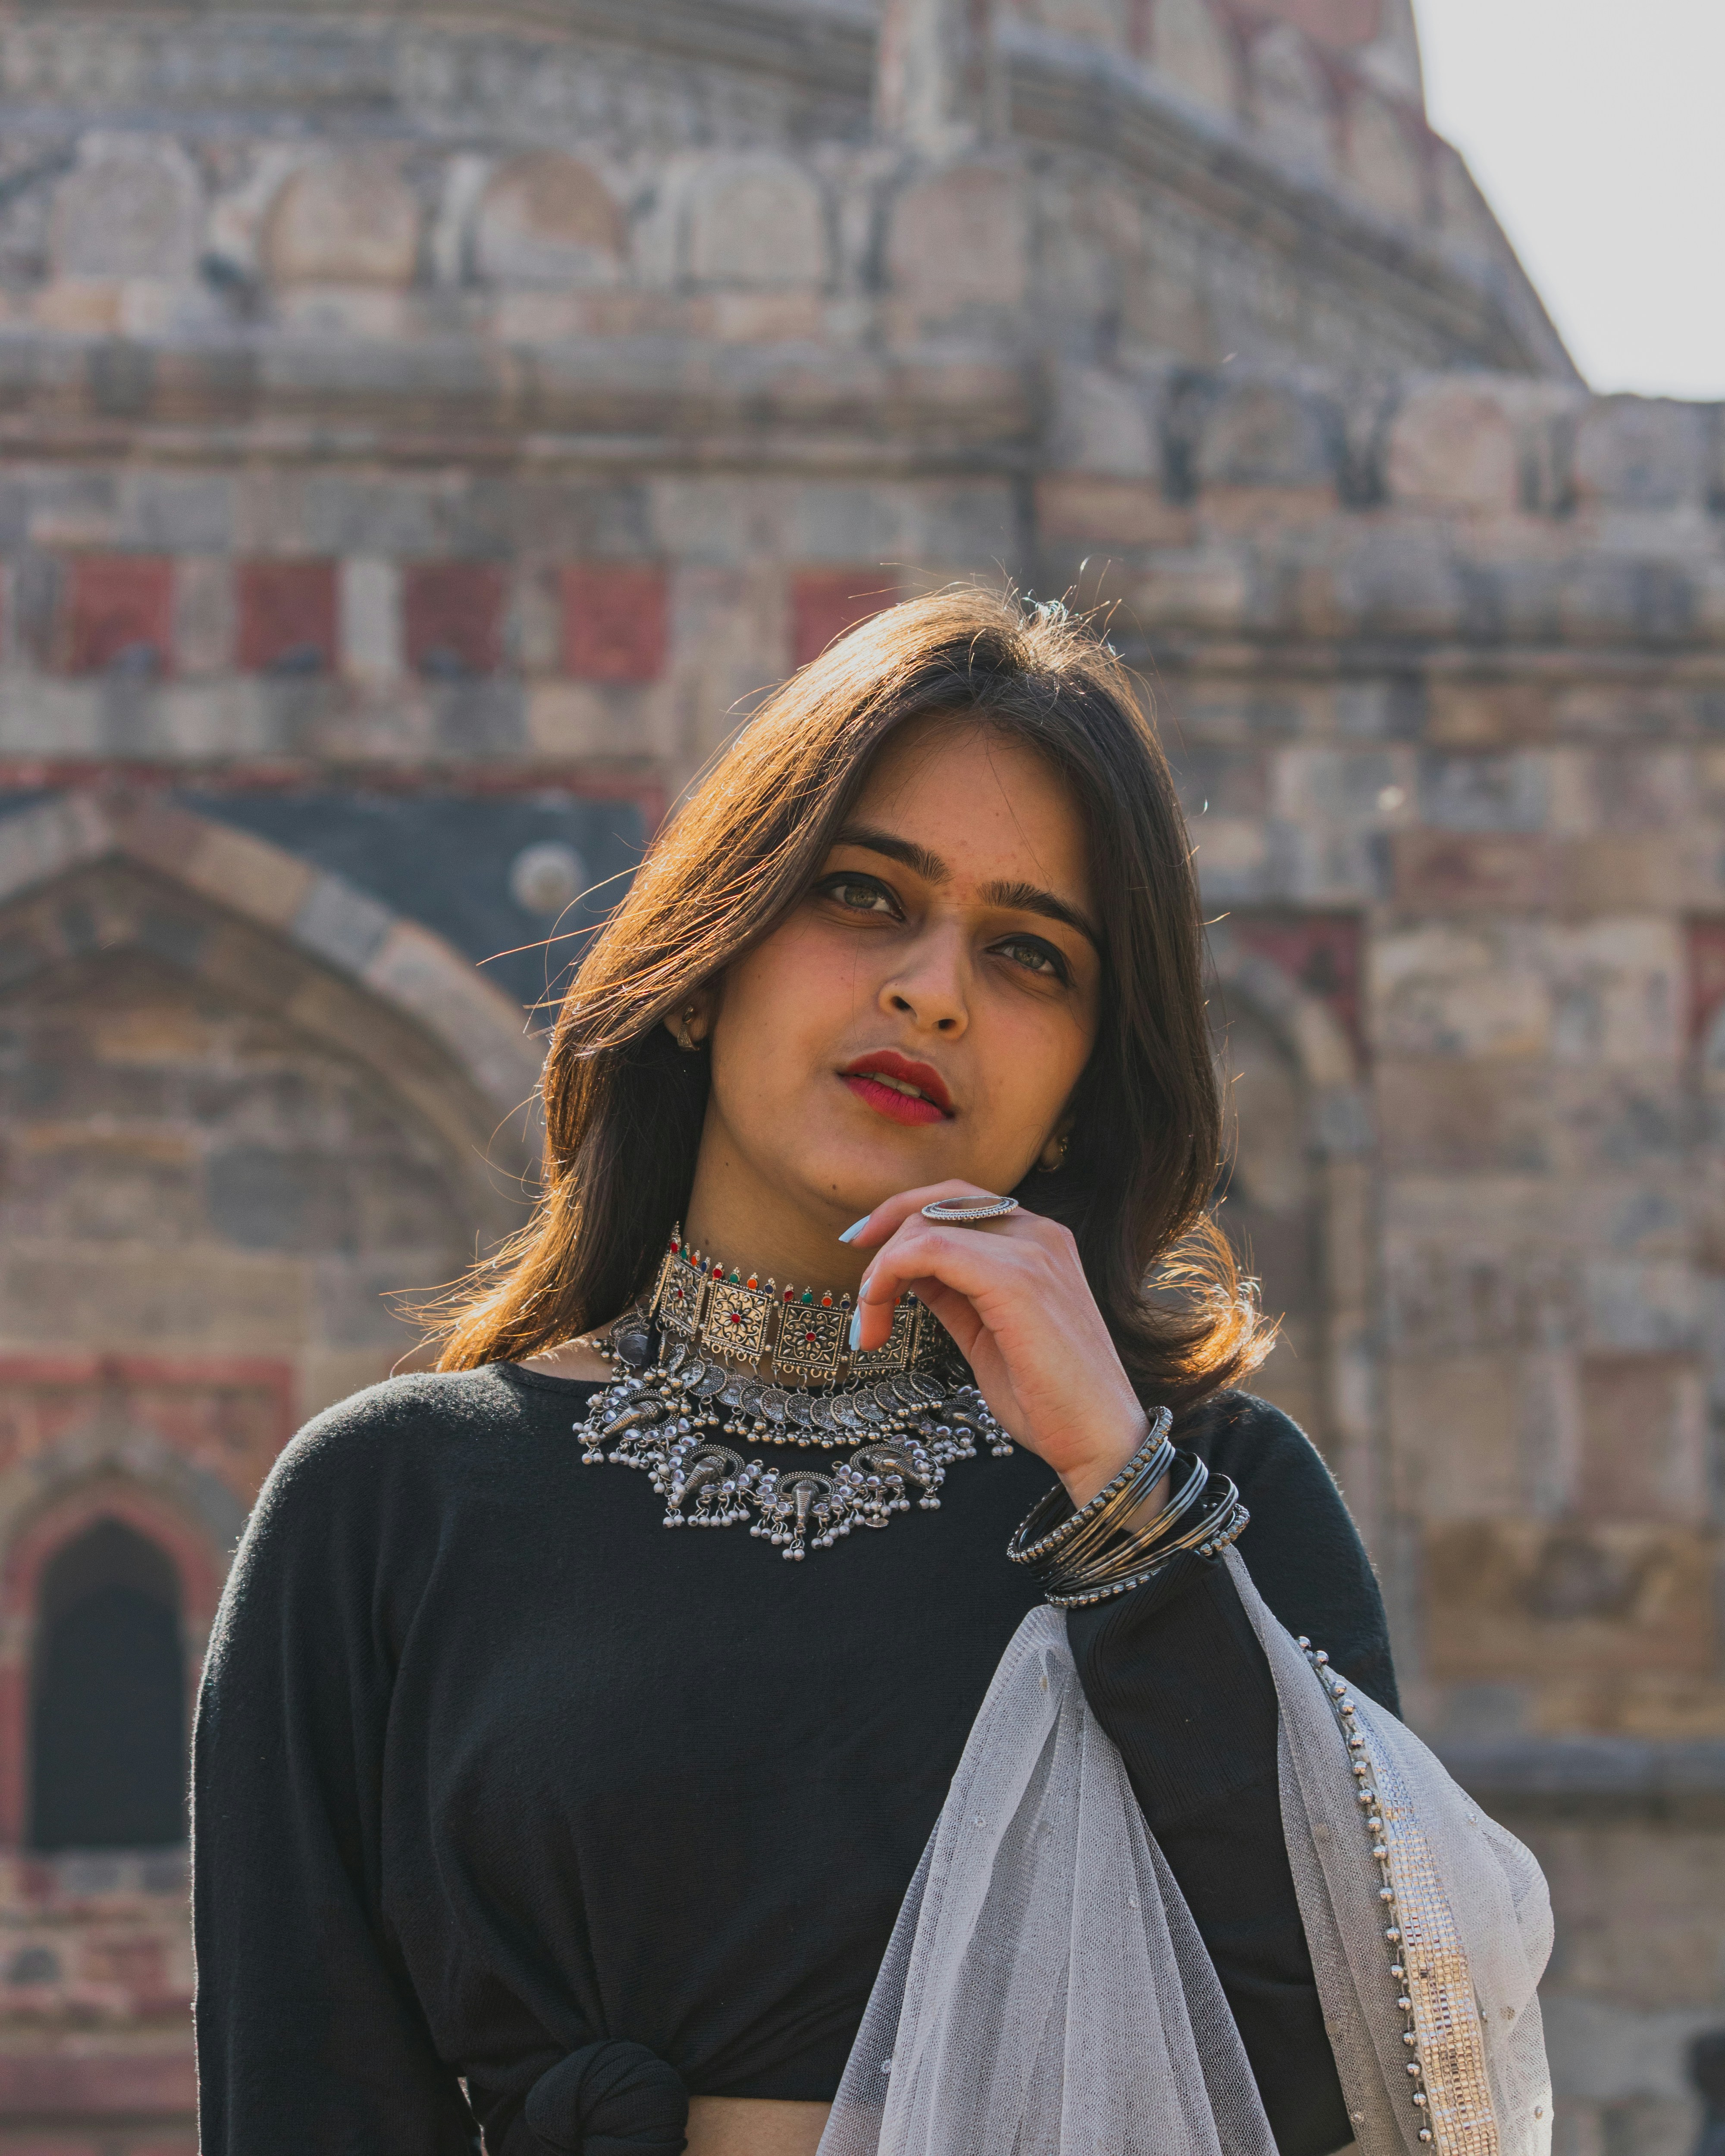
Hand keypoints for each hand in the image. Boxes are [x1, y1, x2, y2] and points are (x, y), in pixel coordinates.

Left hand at [845, 1181, 1163, 1509]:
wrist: (1099, 1441)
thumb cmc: (1046, 1397)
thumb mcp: (985, 1332)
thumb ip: (952, 1292)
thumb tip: (905, 1271)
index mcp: (1038, 1241)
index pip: (958, 1198)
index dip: (901, 1215)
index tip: (862, 1250)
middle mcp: (1039, 1233)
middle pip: (939, 1200)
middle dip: (884, 1236)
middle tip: (859, 1294)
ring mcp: (1032, 1251)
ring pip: (926, 1226)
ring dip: (881, 1272)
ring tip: (868, 1328)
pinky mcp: (1016, 1279)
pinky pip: (929, 1251)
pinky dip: (888, 1276)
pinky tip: (877, 1317)